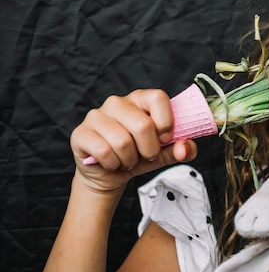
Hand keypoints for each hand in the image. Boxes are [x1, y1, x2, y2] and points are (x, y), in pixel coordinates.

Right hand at [71, 89, 197, 193]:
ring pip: (123, 141)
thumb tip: (185, 147)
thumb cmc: (139, 155)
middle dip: (150, 149)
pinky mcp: (81, 132)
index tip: (165, 139)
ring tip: (128, 159)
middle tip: (146, 155)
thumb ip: (181, 149)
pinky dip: (113, 164)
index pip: (158, 97)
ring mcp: (96, 115)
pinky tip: (112, 162)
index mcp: (140, 99)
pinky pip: (103, 151)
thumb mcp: (164, 153)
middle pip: (143, 125)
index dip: (166, 122)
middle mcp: (117, 102)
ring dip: (130, 159)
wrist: (110, 173)